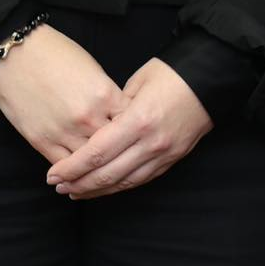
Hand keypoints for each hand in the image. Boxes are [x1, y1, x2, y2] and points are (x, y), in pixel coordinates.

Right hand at [0, 24, 125, 165]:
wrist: (15, 54)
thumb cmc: (54, 53)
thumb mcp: (92, 68)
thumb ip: (107, 95)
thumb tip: (117, 114)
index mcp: (104, 94)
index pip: (131, 121)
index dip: (134, 127)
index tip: (134, 131)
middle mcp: (88, 117)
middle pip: (114, 145)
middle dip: (119, 149)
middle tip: (122, 154)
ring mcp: (64, 132)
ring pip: (90, 162)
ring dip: (96, 164)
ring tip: (102, 167)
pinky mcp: (42, 142)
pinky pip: (65, 165)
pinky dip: (74, 169)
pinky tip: (79, 169)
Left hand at [45, 58, 214, 198]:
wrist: (211, 77)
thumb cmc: (172, 73)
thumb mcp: (137, 82)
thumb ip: (114, 108)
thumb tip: (96, 129)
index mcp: (138, 120)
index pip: (96, 153)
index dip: (71, 168)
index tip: (52, 174)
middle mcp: (151, 143)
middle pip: (107, 175)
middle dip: (78, 184)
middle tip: (58, 186)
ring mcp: (164, 154)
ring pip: (124, 183)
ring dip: (97, 191)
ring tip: (75, 192)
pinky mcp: (173, 159)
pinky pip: (141, 180)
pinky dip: (119, 186)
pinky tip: (105, 187)